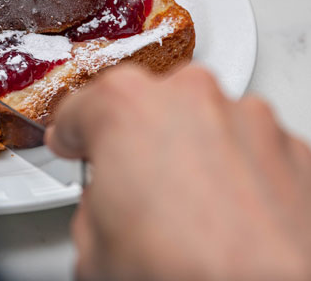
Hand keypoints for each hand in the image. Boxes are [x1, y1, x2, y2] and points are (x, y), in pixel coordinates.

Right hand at [45, 64, 310, 280]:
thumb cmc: (186, 272)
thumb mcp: (93, 249)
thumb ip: (90, 206)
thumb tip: (105, 211)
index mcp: (125, 107)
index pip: (79, 109)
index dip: (70, 135)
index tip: (73, 145)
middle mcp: (189, 96)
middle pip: (146, 106)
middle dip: (136, 142)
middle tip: (134, 193)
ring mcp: (249, 117)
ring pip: (202, 122)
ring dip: (192, 154)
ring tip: (191, 215)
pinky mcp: (295, 149)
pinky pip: (250, 148)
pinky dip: (240, 173)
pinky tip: (232, 220)